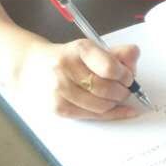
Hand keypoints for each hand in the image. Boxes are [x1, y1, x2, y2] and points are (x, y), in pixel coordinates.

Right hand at [13, 38, 143, 120]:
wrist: (31, 67)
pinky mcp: (58, 107)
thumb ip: (117, 53)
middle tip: (126, 89)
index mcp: (79, 49)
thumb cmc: (68, 58)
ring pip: (102, 105)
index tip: (129, 77)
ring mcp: (60, 90)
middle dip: (123, 91)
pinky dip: (110, 114)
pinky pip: (93, 116)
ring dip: (116, 103)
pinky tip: (115, 109)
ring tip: (116, 96)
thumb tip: (134, 56)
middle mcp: (66, 68)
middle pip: (108, 89)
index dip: (126, 75)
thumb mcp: (92, 49)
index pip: (111, 68)